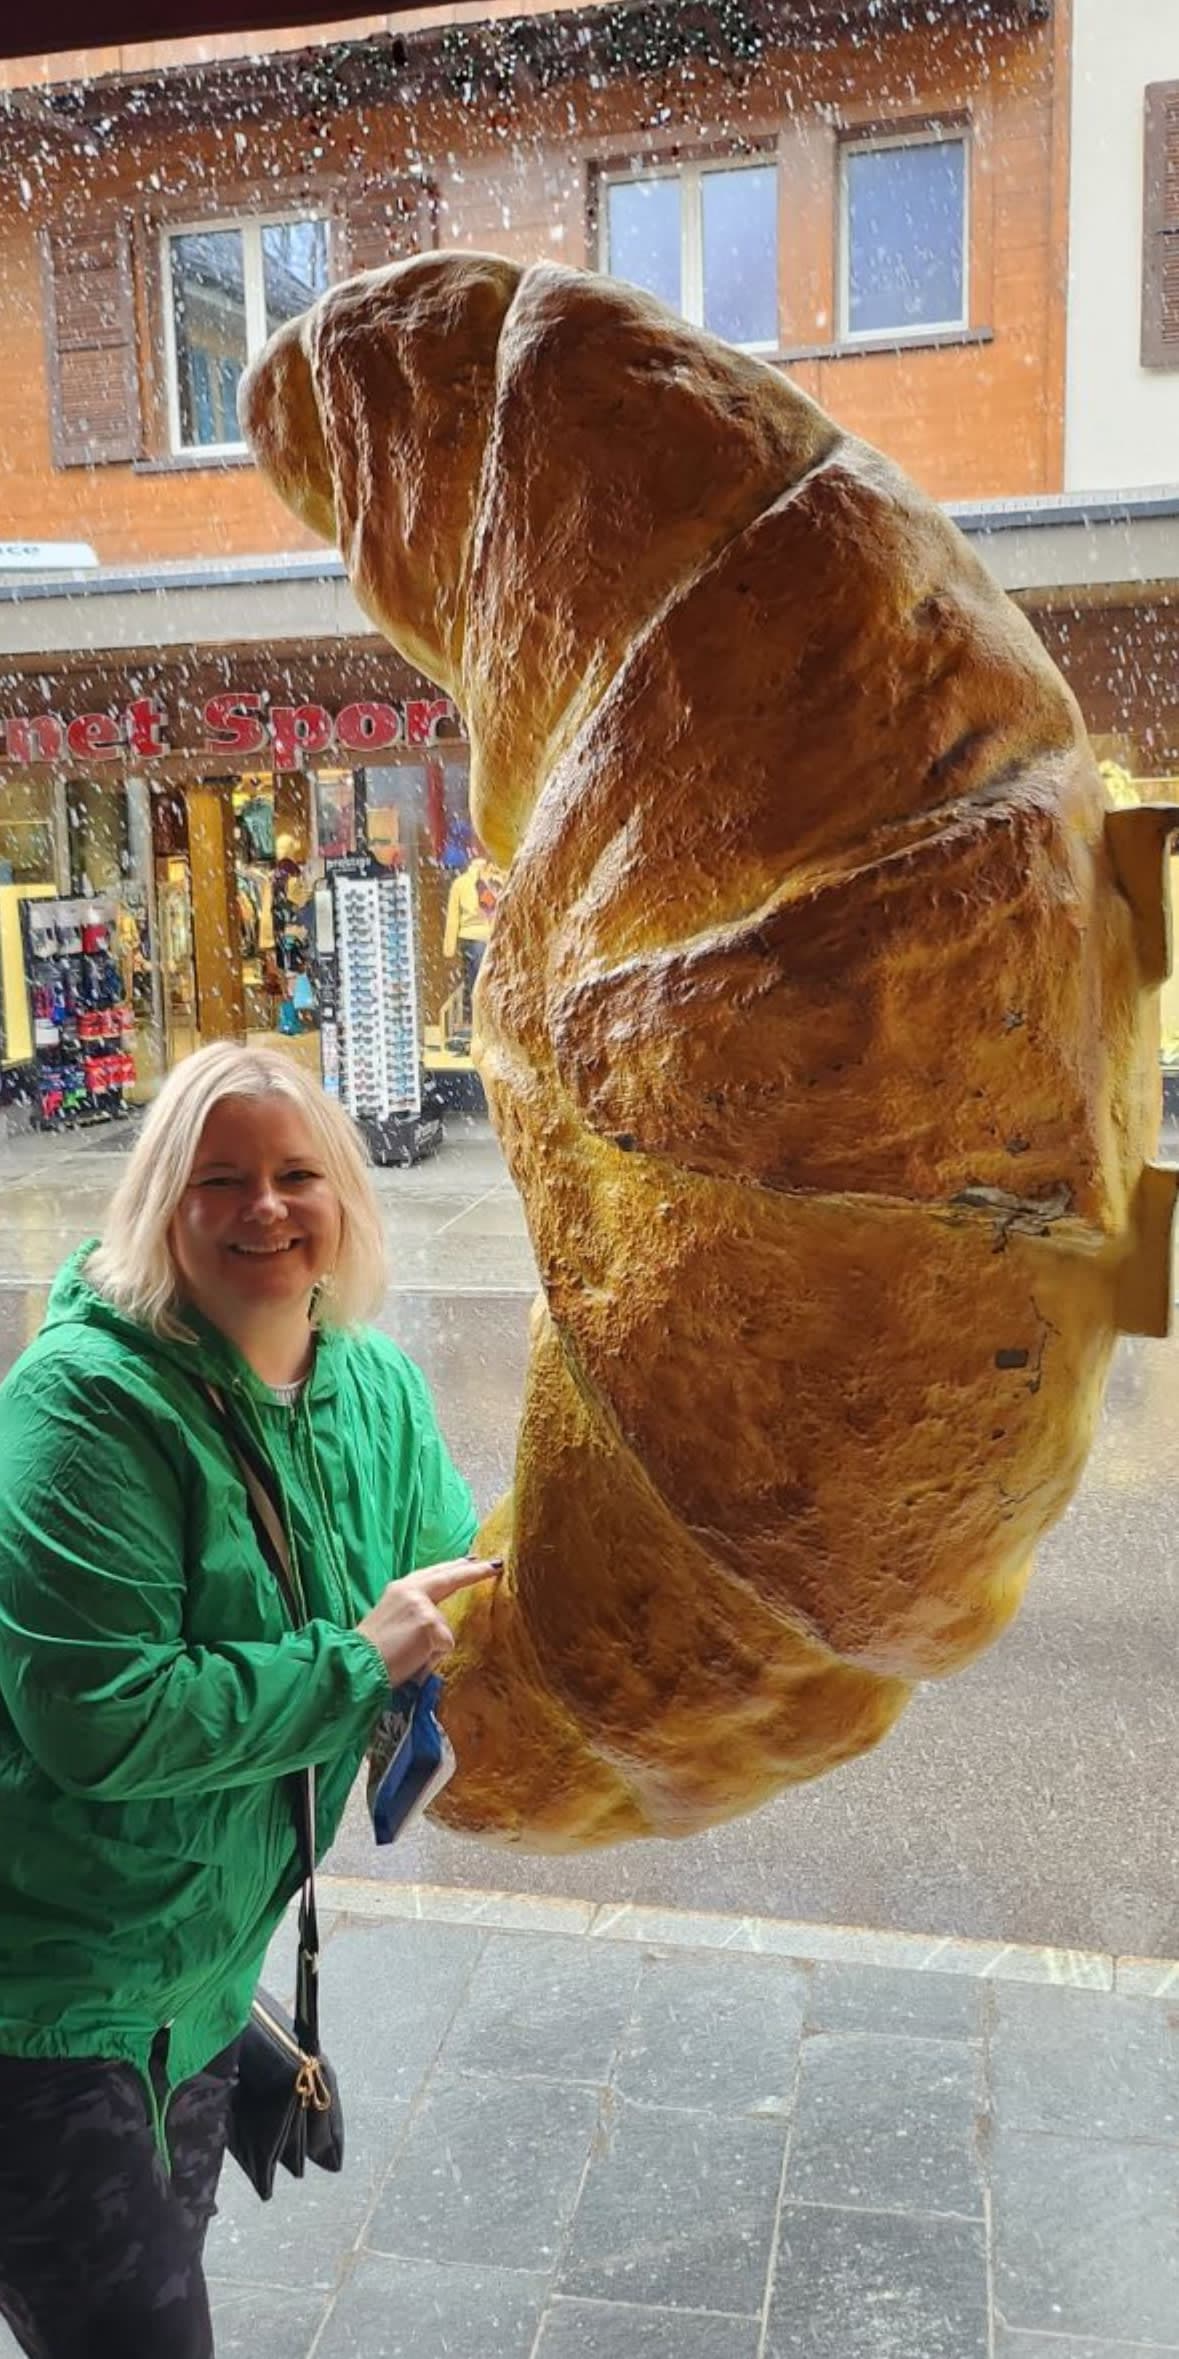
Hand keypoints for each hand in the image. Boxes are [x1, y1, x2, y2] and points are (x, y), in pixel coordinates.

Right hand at [357, 1557, 501, 1683]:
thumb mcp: (391, 1620)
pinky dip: (432, 1659)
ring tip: (408, 1657)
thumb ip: (415, 1612)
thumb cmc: (371, 1653)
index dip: (453, 1568)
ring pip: (445, 1630)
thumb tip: (437, 1623)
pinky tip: (413, 1661)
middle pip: (450, 1577)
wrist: (357, 1665)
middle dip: (474, 1571)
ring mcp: (423, 1606)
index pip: (433, 1573)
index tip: (470, 1560)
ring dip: (433, 1649)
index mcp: (400, 1589)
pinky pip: (444, 1647)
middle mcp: (412, 1590)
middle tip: (494, 1564)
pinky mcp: (431, 1625)